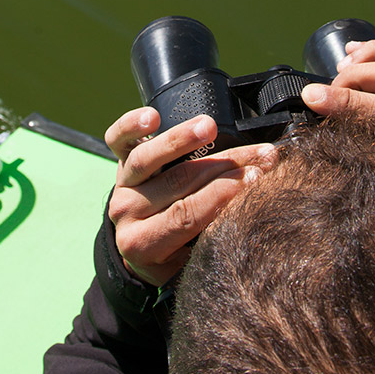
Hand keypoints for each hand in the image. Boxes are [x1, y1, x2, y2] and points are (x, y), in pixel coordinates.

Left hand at [104, 107, 276, 285]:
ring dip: (182, 139)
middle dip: (223, 166)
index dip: (221, 194)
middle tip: (257, 155)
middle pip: (178, 181)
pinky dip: (132, 125)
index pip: (186, 215)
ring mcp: (122, 185)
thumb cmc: (175, 252)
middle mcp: (128, 213)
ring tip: (210, 127)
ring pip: (147, 158)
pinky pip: (117, 140)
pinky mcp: (118, 161)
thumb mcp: (193, 256)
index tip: (255, 178)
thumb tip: (253, 200)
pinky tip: (152, 116)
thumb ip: (214, 233)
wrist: (141, 245)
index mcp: (145, 244)